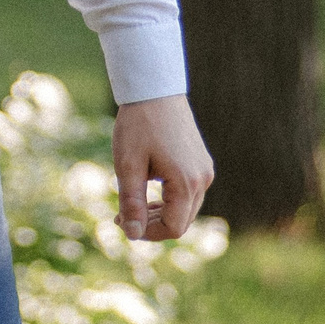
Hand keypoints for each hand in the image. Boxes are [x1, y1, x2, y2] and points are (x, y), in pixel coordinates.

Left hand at [110, 93, 214, 240]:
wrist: (154, 88)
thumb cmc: (138, 124)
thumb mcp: (128, 166)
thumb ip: (132, 202)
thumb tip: (132, 235)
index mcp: (187, 182)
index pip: (174, 228)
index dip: (148, 233)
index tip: (122, 221)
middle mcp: (203, 179)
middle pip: (181, 220)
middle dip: (151, 224)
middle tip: (120, 215)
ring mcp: (204, 170)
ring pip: (185, 208)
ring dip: (159, 212)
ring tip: (130, 204)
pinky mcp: (200, 162)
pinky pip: (187, 192)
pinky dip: (168, 198)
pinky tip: (146, 190)